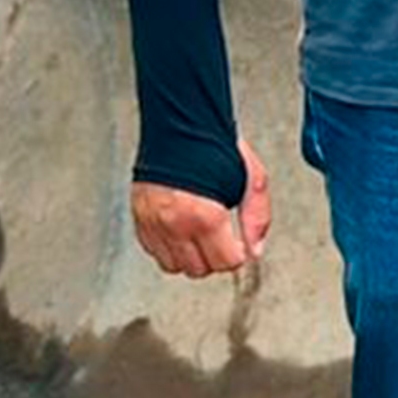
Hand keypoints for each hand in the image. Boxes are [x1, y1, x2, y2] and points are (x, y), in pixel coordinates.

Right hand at [131, 142, 270, 279]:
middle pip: (200, 269)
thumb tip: (255, 250)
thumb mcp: (253, 179)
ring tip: (202, 236)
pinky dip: (169, 248)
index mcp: (205, 216)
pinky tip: (182, 231)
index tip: (239, 244)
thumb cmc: (215, 149)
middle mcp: (174, 224)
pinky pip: (154, 252)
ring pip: (174, 266)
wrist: (179, 128)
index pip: (225, 262)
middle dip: (215, 257)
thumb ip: (257, 218)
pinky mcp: (139, 220)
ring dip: (191, 257)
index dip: (238, 254)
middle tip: (222, 239)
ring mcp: (152, 224)